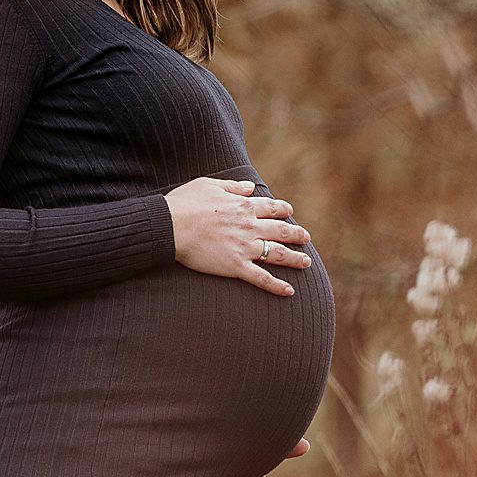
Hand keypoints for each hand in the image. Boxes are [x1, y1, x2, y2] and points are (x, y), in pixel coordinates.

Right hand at [164, 177, 313, 296]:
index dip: (283, 210)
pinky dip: (277, 286)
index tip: (289, 212)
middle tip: (306, 239)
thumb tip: (251, 186)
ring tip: (307, 262)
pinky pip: (261, 278)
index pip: (272, 208)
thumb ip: (233, 187)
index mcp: (244, 206)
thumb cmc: (184, 203)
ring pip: (278, 254)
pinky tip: (289, 292)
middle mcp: (250, 226)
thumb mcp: (209, 185)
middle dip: (297, 235)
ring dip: (295, 259)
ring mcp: (245, 248)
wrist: (170, 226)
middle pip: (282, 231)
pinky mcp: (235, 266)